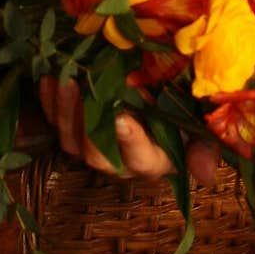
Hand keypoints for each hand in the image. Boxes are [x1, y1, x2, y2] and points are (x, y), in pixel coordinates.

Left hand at [37, 77, 216, 183]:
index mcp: (151, 161)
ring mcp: (91, 148)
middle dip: (87, 125)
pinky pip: (55, 122)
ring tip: (65, 80)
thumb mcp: (199, 126)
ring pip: (71, 141)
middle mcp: (118, 162)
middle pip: (97, 155)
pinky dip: (49, 102)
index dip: (130, 141)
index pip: (140, 159)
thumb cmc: (182, 112)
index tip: (123, 118)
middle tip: (84, 91)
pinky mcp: (73, 131)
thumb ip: (204, 146)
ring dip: (64, 112)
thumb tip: (206, 174)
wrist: (159, 97)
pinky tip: (48, 78)